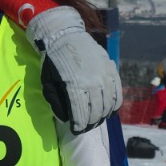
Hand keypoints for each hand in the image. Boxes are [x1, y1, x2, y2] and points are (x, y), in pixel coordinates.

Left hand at [24, 7, 122, 133]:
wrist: (65, 35)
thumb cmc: (54, 60)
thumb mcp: (48, 82)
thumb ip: (56, 101)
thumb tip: (65, 118)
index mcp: (75, 86)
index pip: (81, 114)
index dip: (79, 126)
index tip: (76, 130)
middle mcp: (93, 82)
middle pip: (96, 111)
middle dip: (90, 123)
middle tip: (85, 127)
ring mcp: (104, 75)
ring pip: (108, 103)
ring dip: (102, 115)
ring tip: (96, 120)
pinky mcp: (111, 69)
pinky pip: (117, 91)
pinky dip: (115, 104)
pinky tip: (110, 111)